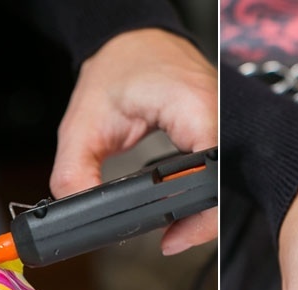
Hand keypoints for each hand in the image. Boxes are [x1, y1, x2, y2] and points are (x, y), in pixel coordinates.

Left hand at [50, 28, 217, 255]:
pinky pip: (218, 171)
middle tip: (170, 239)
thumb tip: (78, 209)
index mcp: (190, 105)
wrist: (135, 42)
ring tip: (174, 228)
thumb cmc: (117, 69)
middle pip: (222, 185)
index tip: (171, 237)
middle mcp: (216, 113)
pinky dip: (202, 193)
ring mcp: (223, 121)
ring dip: (202, 209)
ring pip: (224, 182)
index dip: (198, 214)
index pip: (211, 173)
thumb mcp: (82, 123)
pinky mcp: (220, 130)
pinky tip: (181, 205)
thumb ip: (74, 171)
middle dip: (199, 219)